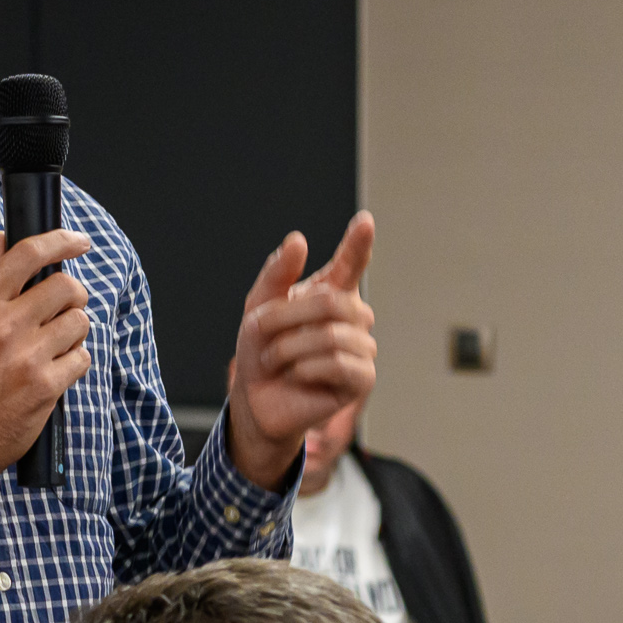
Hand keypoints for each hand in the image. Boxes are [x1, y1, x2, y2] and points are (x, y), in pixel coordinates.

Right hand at [0, 228, 91, 513]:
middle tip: (66, 307)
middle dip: (74, 294)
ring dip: (74, 331)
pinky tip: (54, 371)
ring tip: (55, 345)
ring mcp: (26, 357)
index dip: (61, 241)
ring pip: (79, 321)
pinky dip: (74, 363)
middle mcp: (3, 327)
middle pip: (65, 286)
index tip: (78, 242)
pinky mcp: (45, 387)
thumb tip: (2, 242)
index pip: (27, 255)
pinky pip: (82, 358)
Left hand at [222, 213, 375, 490]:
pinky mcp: (362, 379)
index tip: (365, 221)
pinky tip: (295, 375)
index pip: (351, 264)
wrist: (257, 401)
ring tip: (275, 360)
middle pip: (330, 302)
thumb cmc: (261, 353)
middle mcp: (353, 318)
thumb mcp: (258, 309)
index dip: (358, 243)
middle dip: (287, 316)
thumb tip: (298, 240)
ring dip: (290, 347)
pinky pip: (340, 363)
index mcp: (330, 295)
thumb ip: (276, 274)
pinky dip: (307, 367)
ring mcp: (361, 348)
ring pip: (332, 335)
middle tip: (260, 332)